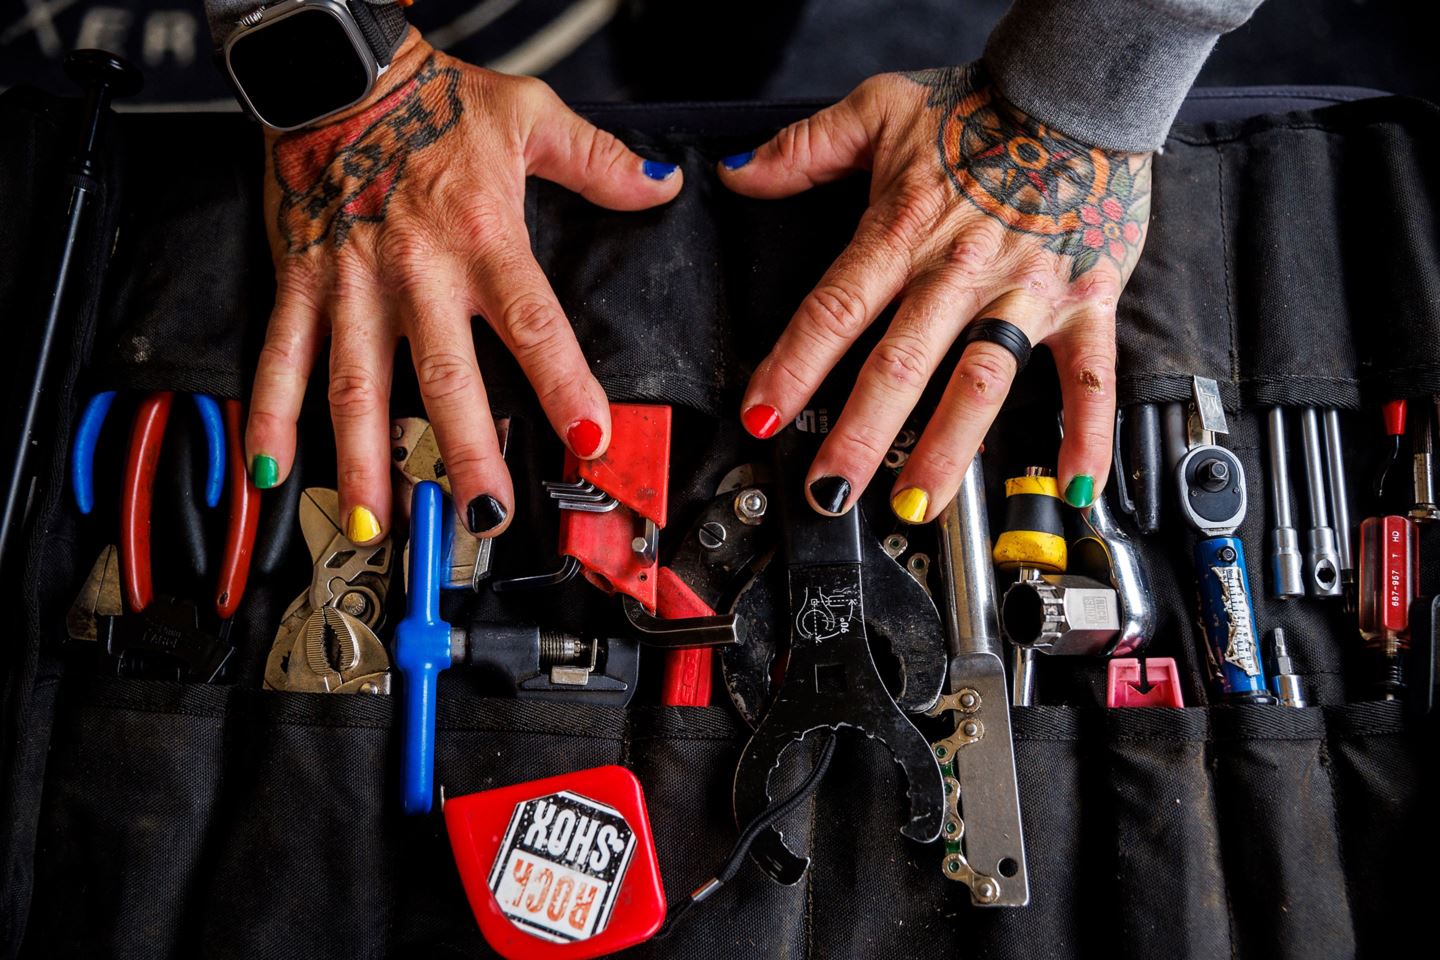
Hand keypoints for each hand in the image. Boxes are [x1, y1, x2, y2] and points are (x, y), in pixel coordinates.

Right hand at [245, 32, 682, 542]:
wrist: (336, 73)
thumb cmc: (432, 99)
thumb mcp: (530, 116)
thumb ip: (599, 162)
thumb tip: (659, 187)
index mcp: (483, 238)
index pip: (534, 325)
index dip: (564, 385)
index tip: (589, 439)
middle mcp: (417, 271)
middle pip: (446, 377)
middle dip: (467, 451)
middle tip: (485, 513)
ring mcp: (352, 284)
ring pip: (358, 386)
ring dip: (366, 460)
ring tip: (379, 523)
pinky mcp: (301, 282)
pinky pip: (282, 355)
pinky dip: (269, 413)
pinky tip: (272, 468)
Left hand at [720, 66, 1151, 520]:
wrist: (1079, 89)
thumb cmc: (981, 107)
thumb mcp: (879, 109)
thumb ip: (804, 148)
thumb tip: (739, 172)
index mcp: (905, 229)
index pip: (836, 309)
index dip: (793, 366)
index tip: (763, 414)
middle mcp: (962, 269)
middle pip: (902, 363)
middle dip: (860, 434)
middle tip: (830, 491)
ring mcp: (1026, 289)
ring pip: (982, 380)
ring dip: (948, 448)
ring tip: (918, 503)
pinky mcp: (1085, 299)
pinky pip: (1090, 373)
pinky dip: (1086, 430)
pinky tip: (1073, 481)